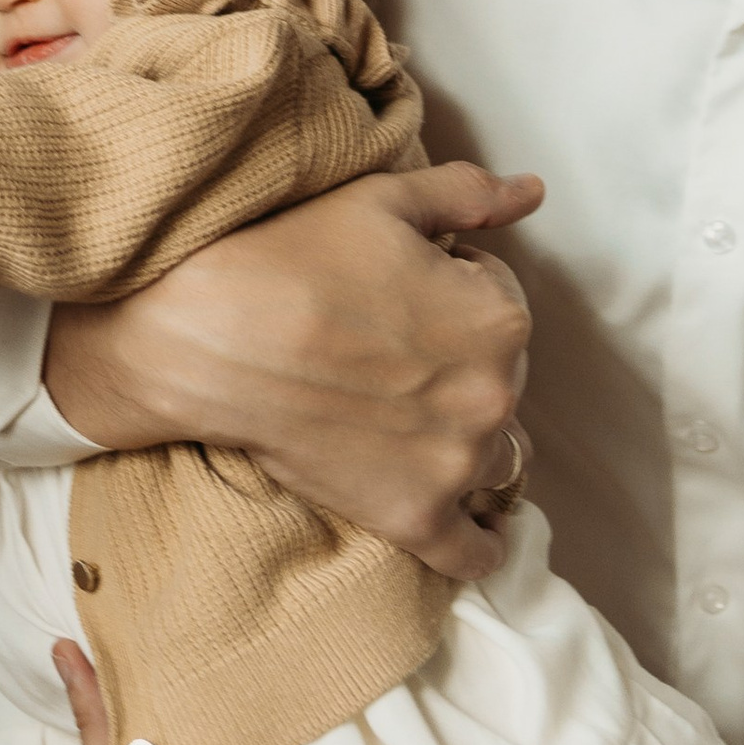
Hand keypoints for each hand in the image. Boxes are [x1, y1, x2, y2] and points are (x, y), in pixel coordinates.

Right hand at [43, 162, 541, 583]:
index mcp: (499, 316)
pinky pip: (473, 552)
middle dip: (462, 365)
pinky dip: (476, 542)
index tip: (401, 296)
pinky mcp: (415, 518)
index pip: (501, 304)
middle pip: (501, 380)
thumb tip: (531, 192)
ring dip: (469, 442)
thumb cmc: (292, 258)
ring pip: (497, 459)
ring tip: (413, 424)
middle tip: (391, 353)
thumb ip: (467, 193)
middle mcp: (495, 394)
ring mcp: (457, 464)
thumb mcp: (382, 200)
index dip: (452, 292)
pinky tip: (465, 525)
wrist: (212, 337)